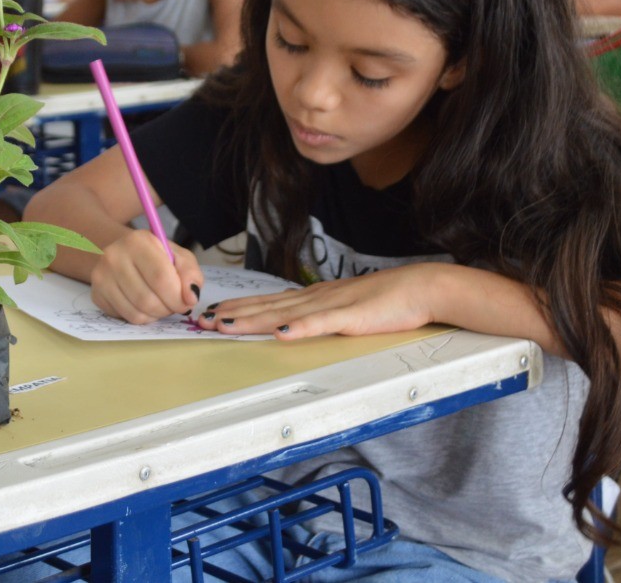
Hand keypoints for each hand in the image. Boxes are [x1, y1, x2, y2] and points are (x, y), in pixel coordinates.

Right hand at [89, 230, 203, 323]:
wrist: (125, 254)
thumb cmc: (156, 256)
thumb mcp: (179, 257)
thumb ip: (190, 274)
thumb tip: (190, 298)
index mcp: (138, 241)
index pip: (160, 278)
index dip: (177, 298)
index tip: (185, 302)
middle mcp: (114, 256)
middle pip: (147, 300)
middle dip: (167, 309)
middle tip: (173, 304)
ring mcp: (101, 276)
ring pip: (137, 313)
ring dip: (156, 315)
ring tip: (160, 303)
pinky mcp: (97, 294)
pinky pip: (126, 318)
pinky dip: (142, 318)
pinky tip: (145, 306)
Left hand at [195, 264, 448, 339]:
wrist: (420, 287)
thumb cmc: (386, 300)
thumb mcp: (344, 307)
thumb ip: (320, 315)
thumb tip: (294, 324)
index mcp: (313, 297)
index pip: (268, 302)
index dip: (238, 307)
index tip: (212, 313)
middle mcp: (315, 298)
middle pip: (266, 307)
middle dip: (232, 314)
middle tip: (200, 321)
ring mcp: (331, 305)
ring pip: (283, 314)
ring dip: (252, 320)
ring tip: (224, 325)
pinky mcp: (351, 316)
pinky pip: (321, 323)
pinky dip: (299, 328)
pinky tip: (280, 333)